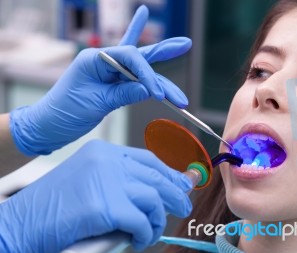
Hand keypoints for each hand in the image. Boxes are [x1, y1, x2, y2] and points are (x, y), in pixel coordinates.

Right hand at [0, 140, 192, 252]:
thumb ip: (119, 183)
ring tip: (151, 233)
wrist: (20, 225)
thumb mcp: (89, 183)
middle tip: (183, 208)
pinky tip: (139, 240)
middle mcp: (106, 160)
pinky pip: (141, 222)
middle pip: (156, 177)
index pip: (148, 159)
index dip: (169, 173)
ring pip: (153, 199)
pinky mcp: (106, 207)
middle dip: (175, 195)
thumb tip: (156, 194)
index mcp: (102, 151)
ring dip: (158, 220)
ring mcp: (106, 182)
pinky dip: (145, 234)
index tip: (182, 184)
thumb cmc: (53, 209)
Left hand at [9, 5, 190, 154]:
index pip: (130, 59)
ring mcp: (109, 72)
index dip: (148, 75)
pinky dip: (143, 64)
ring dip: (162, 77)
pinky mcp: (112, 84)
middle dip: (164, 51)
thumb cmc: (65, 112)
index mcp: (95, 59)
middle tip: (186, 44)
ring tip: (183, 64)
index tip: (160, 95)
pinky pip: (132, 75)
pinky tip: (141, 21)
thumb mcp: (96, 103)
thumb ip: (124, 94)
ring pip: (141, 70)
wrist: (50, 126)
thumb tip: (151, 90)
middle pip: (139, 56)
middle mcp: (103, 61)